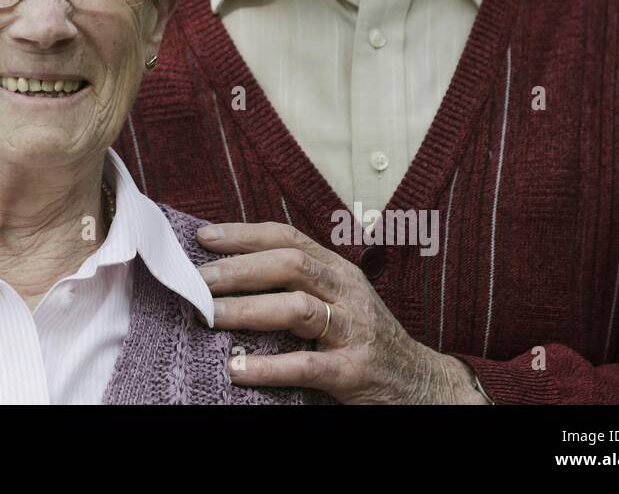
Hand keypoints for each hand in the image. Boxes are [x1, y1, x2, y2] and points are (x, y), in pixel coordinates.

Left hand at [196, 221, 484, 403]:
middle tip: (197, 279)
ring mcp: (355, 330)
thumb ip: (296, 285)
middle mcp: (348, 292)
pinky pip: (308, 365)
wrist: (422, 385)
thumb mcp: (337, 301)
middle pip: (290, 264)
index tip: (203, 237)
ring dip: (249, 310)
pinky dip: (270, 366)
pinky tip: (238, 367)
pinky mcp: (356, 371)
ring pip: (298, 308)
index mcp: (338, 270)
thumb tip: (229, 272)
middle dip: (239, 268)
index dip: (244, 234)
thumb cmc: (364, 339)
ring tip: (210, 316)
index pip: (288, 237)